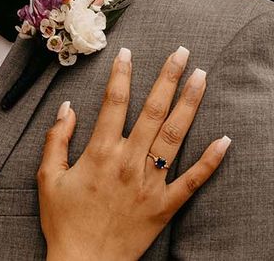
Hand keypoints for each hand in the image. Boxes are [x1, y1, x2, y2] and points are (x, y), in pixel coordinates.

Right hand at [38, 47, 230, 260]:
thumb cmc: (64, 221)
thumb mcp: (48, 177)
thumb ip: (56, 139)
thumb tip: (67, 107)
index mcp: (100, 152)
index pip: (114, 102)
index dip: (121, 74)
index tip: (128, 52)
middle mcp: (129, 162)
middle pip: (152, 111)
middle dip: (168, 78)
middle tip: (182, 53)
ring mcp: (151, 184)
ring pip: (175, 136)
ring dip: (190, 104)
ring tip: (202, 78)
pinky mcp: (165, 206)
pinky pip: (193, 180)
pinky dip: (210, 160)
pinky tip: (225, 140)